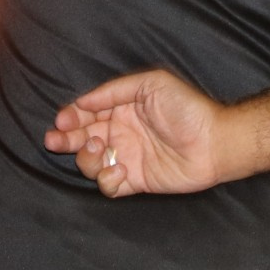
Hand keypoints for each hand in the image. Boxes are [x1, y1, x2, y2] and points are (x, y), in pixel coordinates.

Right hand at [46, 69, 244, 196]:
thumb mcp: (150, 84)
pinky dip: (107, 179)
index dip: (71, 117)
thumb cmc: (187, 108)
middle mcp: (121, 133)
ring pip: (90, 162)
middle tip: (55, 140)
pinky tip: (119, 170)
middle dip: (65, 139)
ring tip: (100, 149)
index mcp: (121, 109)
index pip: (87, 113)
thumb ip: (114, 91)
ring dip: (86, 157)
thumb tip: (83, 101)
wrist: (214, 141)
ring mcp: (127, 157)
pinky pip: (109, 186)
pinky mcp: (136, 181)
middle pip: (81, 138)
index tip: (63, 120)